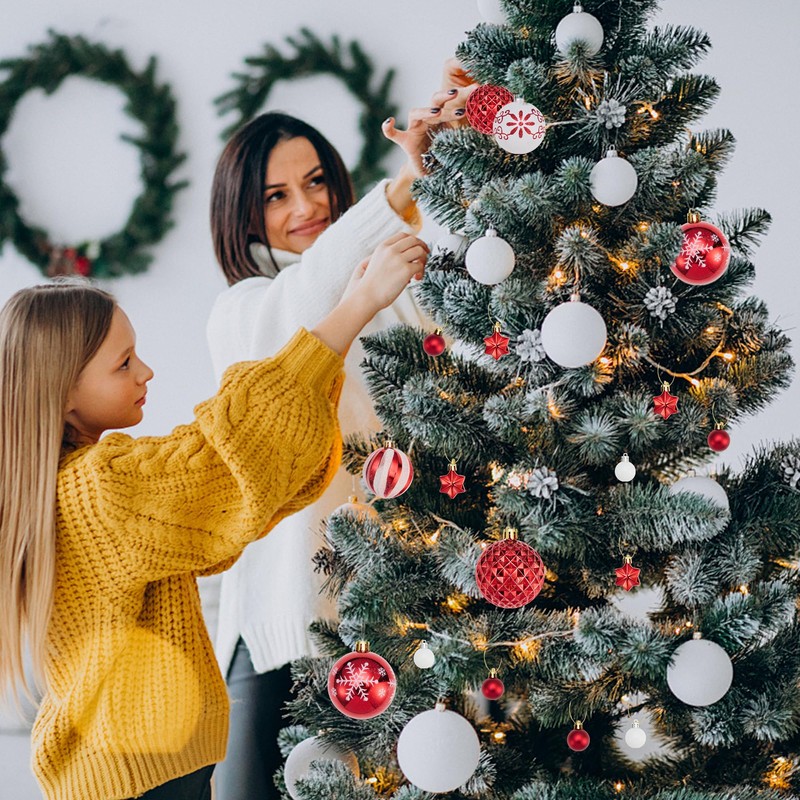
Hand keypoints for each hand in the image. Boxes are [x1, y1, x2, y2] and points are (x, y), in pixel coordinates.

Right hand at [313, 234, 427, 355]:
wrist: (366, 296)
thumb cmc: (370, 285)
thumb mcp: (375, 262)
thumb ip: (387, 256)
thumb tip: (405, 256)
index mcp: (382, 247)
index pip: (403, 235)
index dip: (413, 240)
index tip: (418, 247)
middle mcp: (391, 250)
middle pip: (414, 240)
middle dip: (422, 247)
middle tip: (424, 257)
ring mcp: (398, 259)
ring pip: (420, 251)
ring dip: (424, 259)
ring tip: (419, 270)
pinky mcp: (405, 270)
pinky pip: (420, 266)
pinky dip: (422, 272)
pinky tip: (416, 279)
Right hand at [382, 58, 477, 176]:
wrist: (430, 172)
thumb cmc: (447, 157)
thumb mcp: (463, 146)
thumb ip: (475, 138)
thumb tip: (498, 133)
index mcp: (445, 118)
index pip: (452, 102)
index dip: (463, 96)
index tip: (476, 92)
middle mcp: (429, 119)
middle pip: (435, 102)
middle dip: (446, 97)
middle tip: (457, 94)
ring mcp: (415, 128)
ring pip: (417, 112)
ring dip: (427, 110)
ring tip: (437, 112)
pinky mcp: (406, 141)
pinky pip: (394, 134)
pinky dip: (389, 129)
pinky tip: (389, 122)